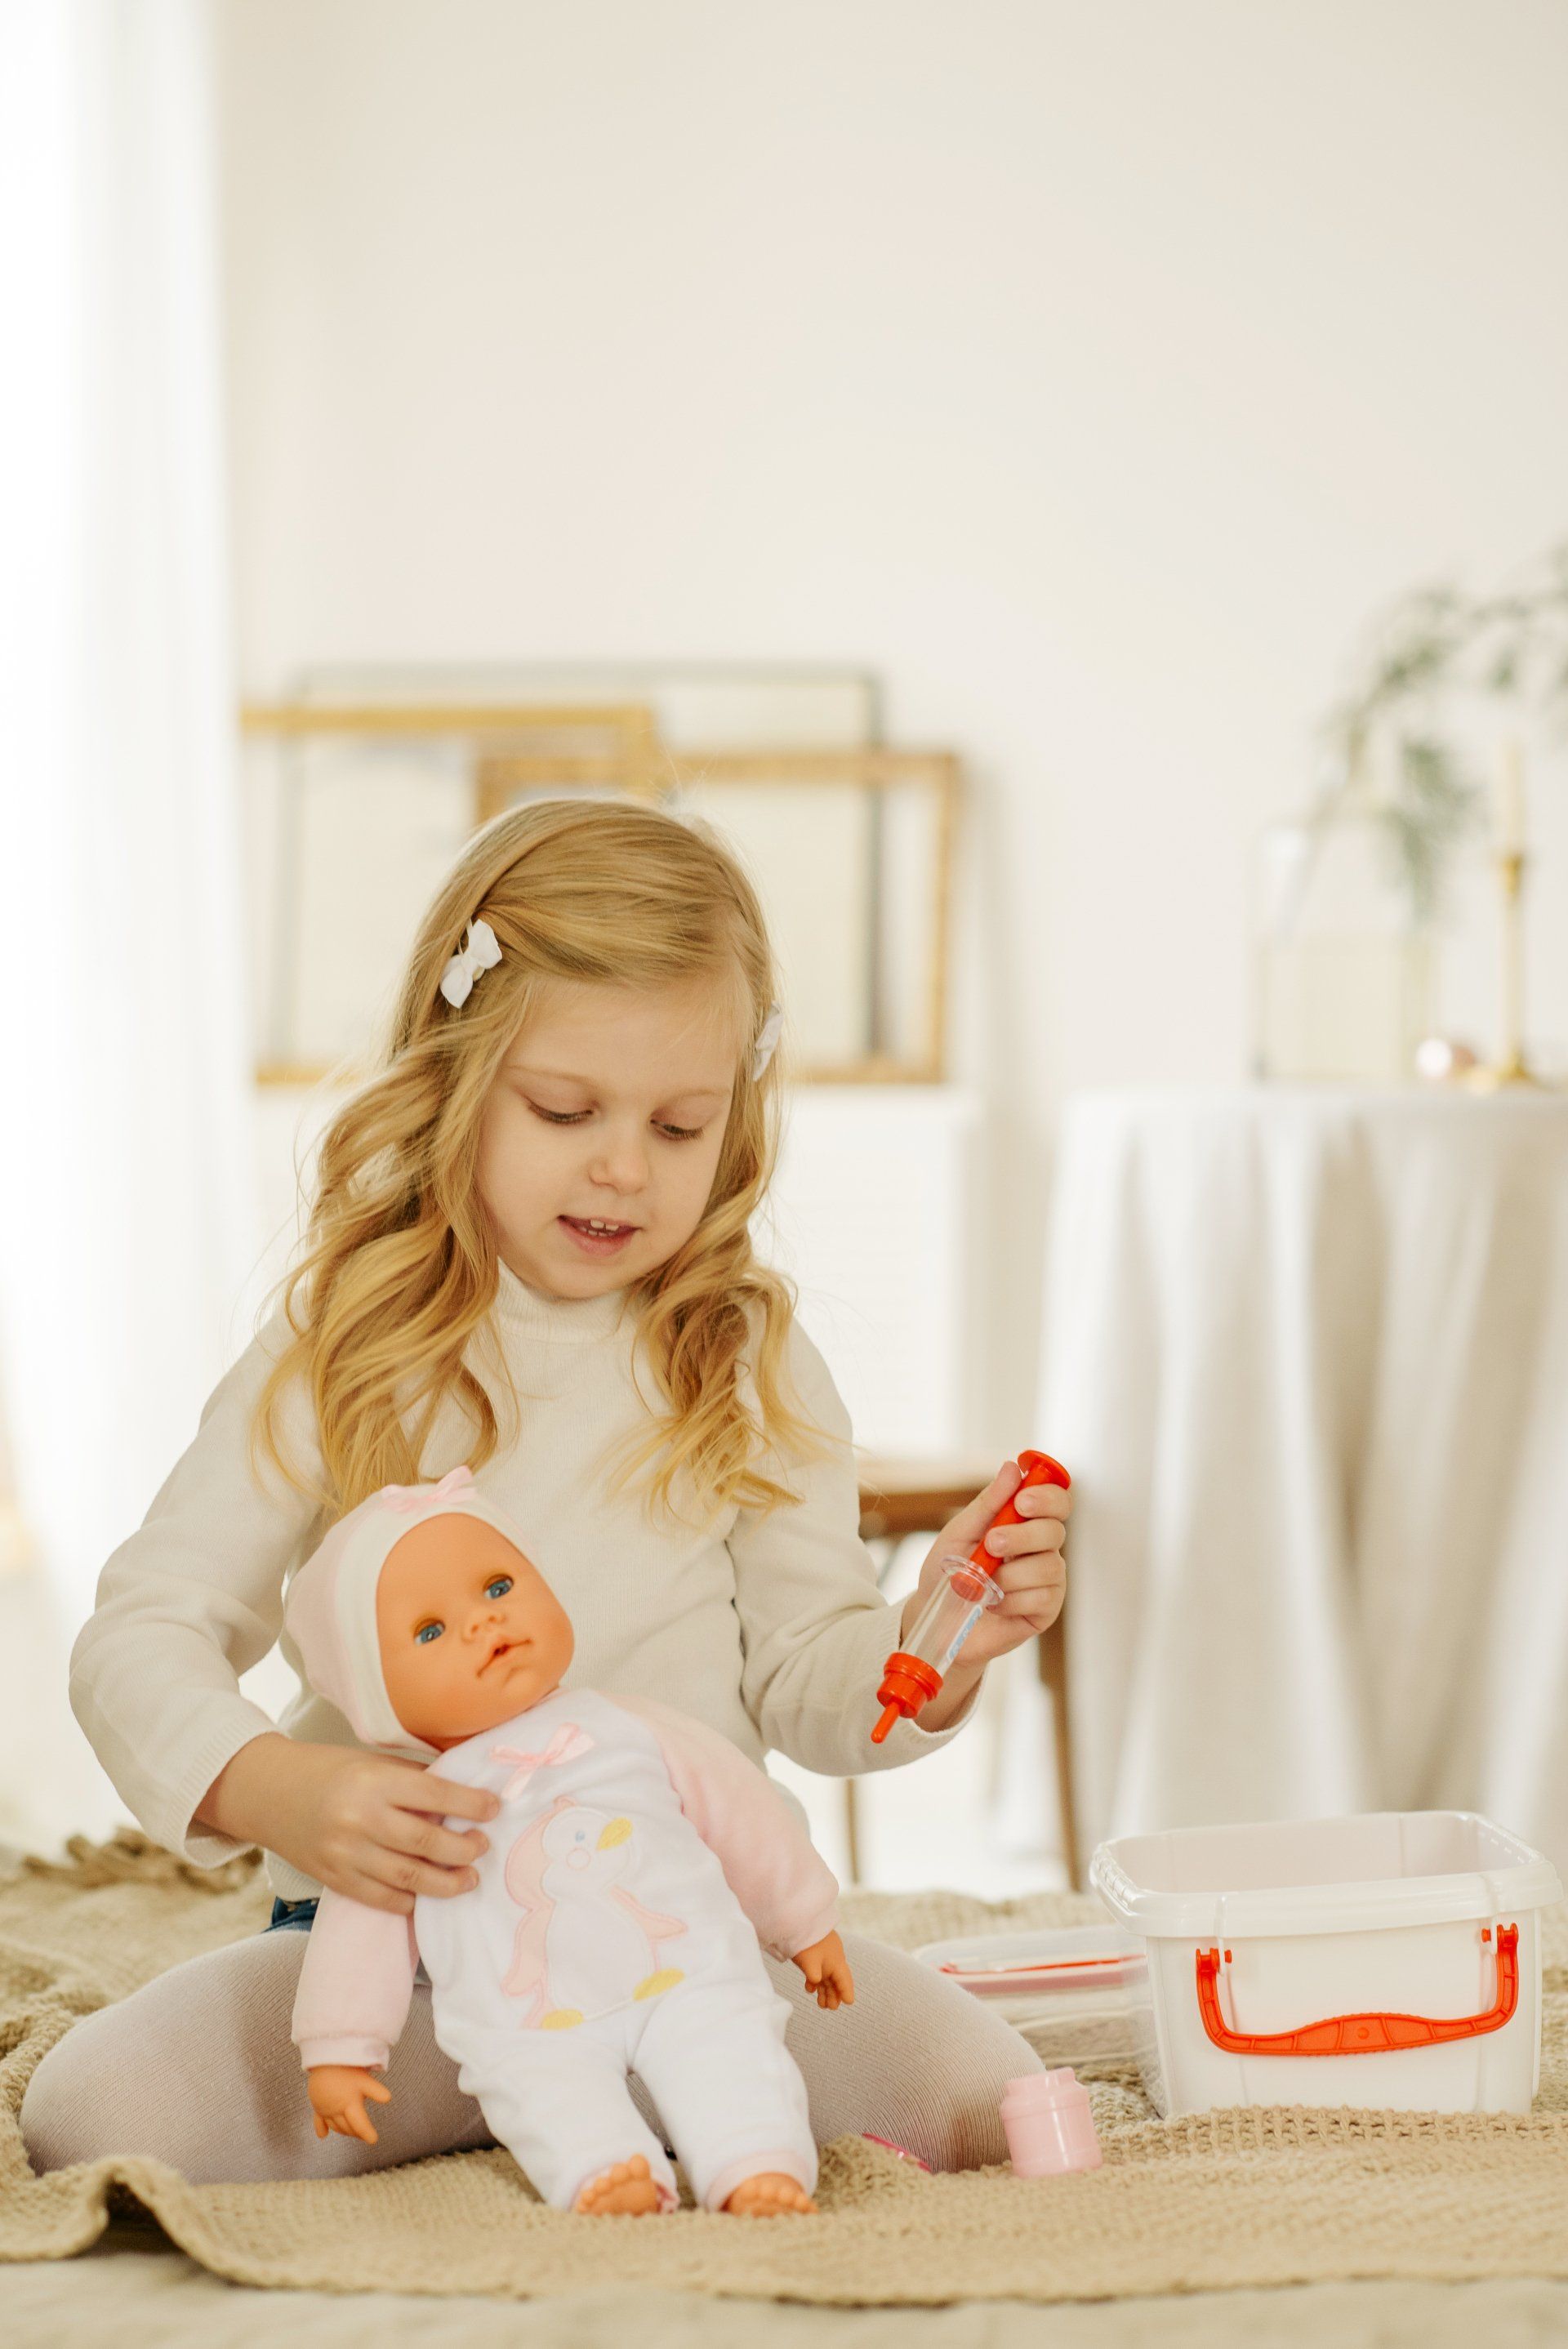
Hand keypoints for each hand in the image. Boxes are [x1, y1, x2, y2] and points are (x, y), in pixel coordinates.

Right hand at [196, 1733, 499, 1913]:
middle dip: (464, 1849)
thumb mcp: (373, 1761)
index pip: (434, 1795)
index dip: (470, 1805)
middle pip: (425, 1843)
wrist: (269, 1793)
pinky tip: (427, 1896)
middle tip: (483, 1847)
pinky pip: (380, 1898)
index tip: (495, 1808)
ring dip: (446, 1883)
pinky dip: (409, 1902)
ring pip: (407, 1878)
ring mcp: (345, 1854)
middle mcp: (360, 1819)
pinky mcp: (334, 1880)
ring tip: (469, 1879)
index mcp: (373, 1781)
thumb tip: (464, 1794)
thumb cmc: (330, 1770)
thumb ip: (413, 1779)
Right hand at [307, 2063, 391, 2143]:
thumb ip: (376, 2091)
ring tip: (351, 2132)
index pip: (360, 2124)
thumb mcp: (364, 2079)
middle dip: (356, 2132)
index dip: (367, 2133)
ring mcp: (325, 2109)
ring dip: (343, 2131)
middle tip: (364, 2134)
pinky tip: (323, 2135)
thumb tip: (388, 2099)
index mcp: (350, 2104)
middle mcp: (336, 2110)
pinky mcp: (317, 2105)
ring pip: (335, 2126)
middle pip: (347, 2127)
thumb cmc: (346, 2068)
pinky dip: (321, 2128)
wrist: (324, 2059)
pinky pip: (318, 2120)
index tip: (373, 2140)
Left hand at [793, 1931, 854, 2009]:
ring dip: (825, 1991)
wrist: (799, 1921)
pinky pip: (818, 1972)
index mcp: (836, 1961)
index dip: (846, 1991)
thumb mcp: (809, 1959)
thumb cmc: (807, 1940)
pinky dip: (815, 1982)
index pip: (844, 1979)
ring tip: (822, 2004)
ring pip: (827, 1978)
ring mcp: (824, 1958)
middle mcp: (833, 1960)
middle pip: (836, 1980)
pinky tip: (810, 1989)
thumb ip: (813, 1974)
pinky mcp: (814, 1956)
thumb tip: (814, 1983)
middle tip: (832, 2007)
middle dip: (835, 1994)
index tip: (849, 2002)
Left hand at [902, 1460, 1069, 1707]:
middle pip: (1055, 1531)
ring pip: (1050, 1566)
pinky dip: (1013, 1599)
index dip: (1048, 1496)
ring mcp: (1048, 1580)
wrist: (936, 1619)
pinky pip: (1043, 1597)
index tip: (1022, 1501)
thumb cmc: (947, 1572)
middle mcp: (1042, 1549)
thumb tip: (1012, 1468)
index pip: (1056, 1501)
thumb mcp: (960, 1533)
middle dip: (1022, 1536)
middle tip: (992, 1543)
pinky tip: (995, 1604)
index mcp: (1025, 1524)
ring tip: (985, 1583)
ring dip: (1012, 1573)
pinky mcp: (1046, 1610)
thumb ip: (988, 1504)